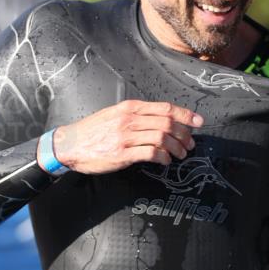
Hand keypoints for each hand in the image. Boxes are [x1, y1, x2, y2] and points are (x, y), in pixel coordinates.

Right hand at [44, 100, 203, 173]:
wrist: (70, 145)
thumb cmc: (93, 131)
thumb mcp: (114, 114)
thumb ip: (136, 115)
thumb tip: (161, 121)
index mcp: (130, 108)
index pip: (164, 108)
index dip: (185, 115)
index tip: (198, 122)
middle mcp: (129, 119)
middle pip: (167, 123)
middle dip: (184, 134)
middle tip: (190, 144)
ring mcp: (126, 136)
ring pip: (162, 138)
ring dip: (176, 148)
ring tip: (180, 155)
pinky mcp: (123, 153)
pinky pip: (151, 153)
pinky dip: (163, 158)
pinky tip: (165, 162)